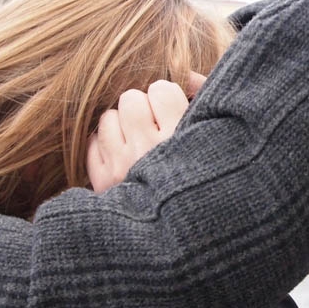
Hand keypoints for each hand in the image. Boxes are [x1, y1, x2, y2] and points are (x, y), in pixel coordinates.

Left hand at [86, 73, 207, 191]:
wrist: (187, 234)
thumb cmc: (208, 172)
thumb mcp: (217, 132)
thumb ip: (204, 95)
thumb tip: (185, 73)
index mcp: (183, 138)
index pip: (161, 89)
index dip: (167, 97)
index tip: (174, 112)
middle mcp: (150, 152)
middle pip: (131, 99)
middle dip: (143, 107)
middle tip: (156, 126)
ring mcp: (123, 168)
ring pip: (108, 117)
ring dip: (123, 124)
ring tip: (139, 142)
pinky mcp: (104, 183)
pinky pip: (91, 142)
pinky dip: (105, 144)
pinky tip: (124, 155)